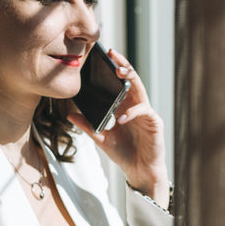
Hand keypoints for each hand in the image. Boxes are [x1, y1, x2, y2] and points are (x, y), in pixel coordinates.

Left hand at [67, 49, 170, 207]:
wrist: (139, 171)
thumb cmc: (124, 154)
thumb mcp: (101, 138)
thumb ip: (88, 126)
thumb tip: (69, 114)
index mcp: (124, 106)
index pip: (119, 83)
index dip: (113, 69)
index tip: (103, 57)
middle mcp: (136, 106)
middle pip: (131, 80)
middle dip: (123, 66)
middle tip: (113, 55)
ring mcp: (146, 113)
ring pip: (140, 90)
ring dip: (131, 79)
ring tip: (120, 72)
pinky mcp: (154, 123)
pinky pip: (144, 112)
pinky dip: (133, 113)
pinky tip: (122, 118)